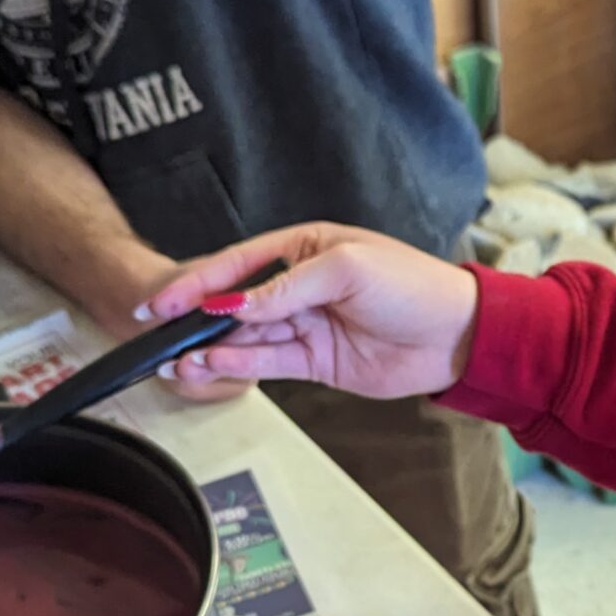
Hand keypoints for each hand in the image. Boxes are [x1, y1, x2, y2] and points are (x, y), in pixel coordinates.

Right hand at [140, 224, 479, 401]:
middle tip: (157, 333)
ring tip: (177, 361)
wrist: (457, 335)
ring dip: (211, 349)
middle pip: (236, 303)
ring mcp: (306, 325)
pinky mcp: (315, 360)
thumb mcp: (346, 269)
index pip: (240, 262)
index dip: (200, 280)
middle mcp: (301, 286)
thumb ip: (285, 288)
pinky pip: (268, 363)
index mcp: (307, 248)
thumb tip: (234, 305)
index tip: (165, 299)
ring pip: (246, 338)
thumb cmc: (412, 286)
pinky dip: (239, 366)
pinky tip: (211, 367)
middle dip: (196, 319)